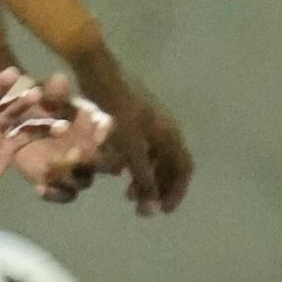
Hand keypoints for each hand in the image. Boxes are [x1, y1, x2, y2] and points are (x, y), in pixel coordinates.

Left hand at [14, 78, 116, 201]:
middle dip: (97, 160)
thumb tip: (60, 79)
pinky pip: (65, 195)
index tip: (100, 124)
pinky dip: (55, 194)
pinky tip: (40, 187)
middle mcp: (92, 149)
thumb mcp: (44, 96)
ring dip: (72, 177)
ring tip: (56, 170)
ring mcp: (77, 168)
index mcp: (93, 126)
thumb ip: (53, 92)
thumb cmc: (38, 104)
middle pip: (107, 162)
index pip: (108, 129)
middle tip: (78, 153)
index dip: (106, 130)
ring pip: (84, 180)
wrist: (17, 122)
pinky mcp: (59, 182)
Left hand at [85, 59, 191, 215]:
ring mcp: (150, 122)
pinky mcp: (134, 117)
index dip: (176, 192)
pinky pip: (142, 147)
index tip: (161, 211)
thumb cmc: (116, 107)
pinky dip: (135, 163)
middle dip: (158, 188)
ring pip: (155, 157)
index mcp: (170, 134)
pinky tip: (118, 172)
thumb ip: (142, 176)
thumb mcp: (130, 145)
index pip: (184, 168)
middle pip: (170, 165)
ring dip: (146, 178)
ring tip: (128, 195)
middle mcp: (165, 128)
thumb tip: (152, 207)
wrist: (98, 70)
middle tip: (141, 208)